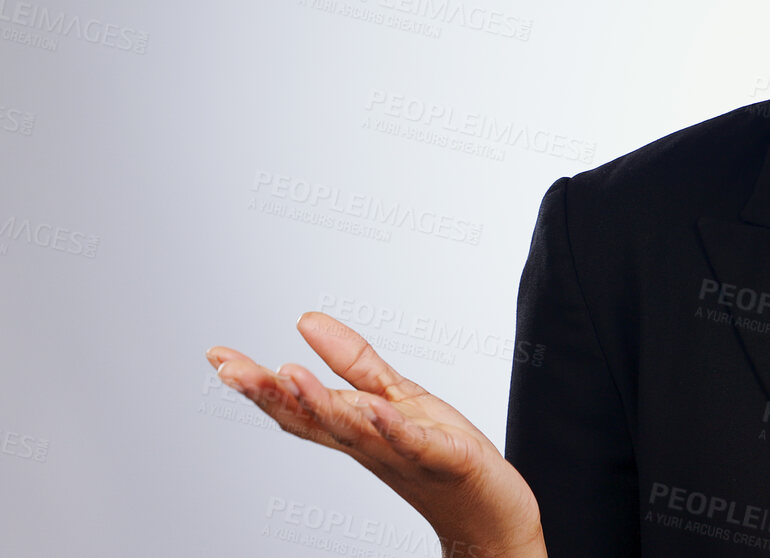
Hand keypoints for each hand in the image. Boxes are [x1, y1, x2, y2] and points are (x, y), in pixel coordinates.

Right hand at [207, 311, 544, 557]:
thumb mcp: (395, 394)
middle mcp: (368, 445)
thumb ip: (353, 360)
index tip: (217, 356)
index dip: (257, 383)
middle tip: (229, 369)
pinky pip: (411, 443)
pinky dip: (391, 427)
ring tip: (287, 373)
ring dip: (319, 403)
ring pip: (352, 430)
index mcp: (354, 429)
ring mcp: (402, 454)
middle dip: (269, 394)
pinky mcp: (441, 458)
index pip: (297, 406)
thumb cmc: (443, 453)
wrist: (489, 512)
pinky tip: (374, 408)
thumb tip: (307, 320)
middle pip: (311, 419)